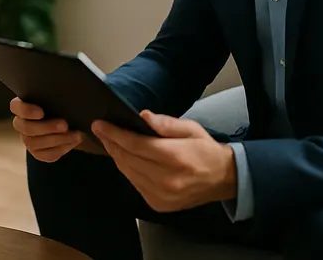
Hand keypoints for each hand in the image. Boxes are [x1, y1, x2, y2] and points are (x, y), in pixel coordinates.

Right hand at [11, 97, 82, 162]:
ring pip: (35, 143)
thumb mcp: (60, 97)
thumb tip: (66, 98)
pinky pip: (46, 155)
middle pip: (25, 128)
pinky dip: (61, 148)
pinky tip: (73, 140)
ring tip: (75, 134)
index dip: (26, 111)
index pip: (15, 107)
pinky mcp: (39, 153)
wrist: (71, 120)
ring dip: (57, 139)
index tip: (41, 112)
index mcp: (22, 106)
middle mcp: (21, 124)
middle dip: (46, 127)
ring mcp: (28, 140)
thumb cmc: (62, 103)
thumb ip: (58, 96)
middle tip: (64, 124)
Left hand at [91, 111, 236, 212]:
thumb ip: (166, 123)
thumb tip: (142, 116)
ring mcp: (161, 196)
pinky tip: (124, 158)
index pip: (135, 145)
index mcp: (175, 158)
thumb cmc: (205, 150)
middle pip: (128, 159)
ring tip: (109, 141)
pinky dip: (127, 170)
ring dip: (116, 156)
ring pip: (128, 172)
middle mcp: (166, 179)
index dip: (114, 134)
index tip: (99, 124)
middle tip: (100, 130)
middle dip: (111, 143)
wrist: (223, 179)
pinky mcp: (158, 205)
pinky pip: (134, 184)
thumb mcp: (191, 129)